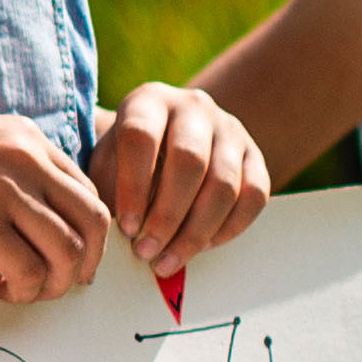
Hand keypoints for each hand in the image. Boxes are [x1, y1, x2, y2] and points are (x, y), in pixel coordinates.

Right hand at [0, 110, 113, 303]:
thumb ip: (10, 173)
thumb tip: (41, 221)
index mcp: (24, 136)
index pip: (86, 188)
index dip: (89, 232)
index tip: (74, 259)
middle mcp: (23, 155)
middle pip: (94, 217)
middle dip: (88, 261)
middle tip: (66, 285)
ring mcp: (3, 185)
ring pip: (69, 248)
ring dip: (57, 283)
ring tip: (28, 291)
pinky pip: (30, 269)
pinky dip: (25, 290)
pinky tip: (2, 290)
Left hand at [91, 81, 273, 269]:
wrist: (167, 141)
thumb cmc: (127, 159)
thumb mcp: (107, 163)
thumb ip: (108, 190)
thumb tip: (120, 235)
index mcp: (149, 101)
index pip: (141, 137)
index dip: (133, 187)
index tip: (125, 228)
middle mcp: (193, 107)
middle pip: (189, 161)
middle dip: (167, 215)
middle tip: (146, 252)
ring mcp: (230, 129)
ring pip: (224, 184)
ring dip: (196, 231)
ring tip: (168, 261)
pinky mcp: (255, 156)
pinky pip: (254, 196)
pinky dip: (229, 229)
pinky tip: (201, 247)